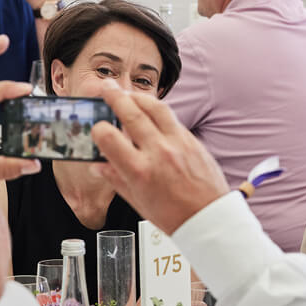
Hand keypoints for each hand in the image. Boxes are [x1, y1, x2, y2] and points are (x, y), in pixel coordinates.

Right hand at [91, 82, 229, 232]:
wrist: (209, 218)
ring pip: (156, 107)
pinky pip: (172, 119)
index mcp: (140, 171)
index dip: (98, 130)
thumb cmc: (174, 216)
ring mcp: (178, 143)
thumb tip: (98, 166)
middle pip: (132, 113)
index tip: (96, 128)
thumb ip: (116, 179)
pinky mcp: (192, 140)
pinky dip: (158, 111)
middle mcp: (159, 152)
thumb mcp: (138, 202)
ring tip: (128, 93)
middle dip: (115, 96)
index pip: (109, 137)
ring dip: (139, 96)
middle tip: (106, 87)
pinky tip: (150, 111)